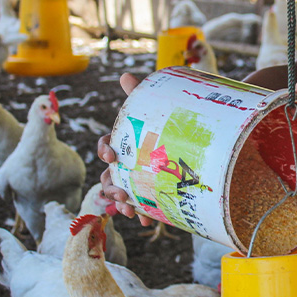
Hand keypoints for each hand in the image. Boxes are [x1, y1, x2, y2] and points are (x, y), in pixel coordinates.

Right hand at [98, 72, 152, 225]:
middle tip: (120, 193)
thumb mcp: (153, 109)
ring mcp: (137, 177)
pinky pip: (141, 205)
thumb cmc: (164, 123)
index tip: (111, 156)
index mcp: (124, 141)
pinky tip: (147, 221)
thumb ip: (139, 94)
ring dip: (122, 202)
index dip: (105, 151)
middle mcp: (126, 161)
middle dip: (111, 186)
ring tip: (130, 209)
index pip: (106, 146)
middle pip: (110, 175)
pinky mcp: (150, 190)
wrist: (191, 140)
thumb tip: (125, 75)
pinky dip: (143, 213)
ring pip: (121, 192)